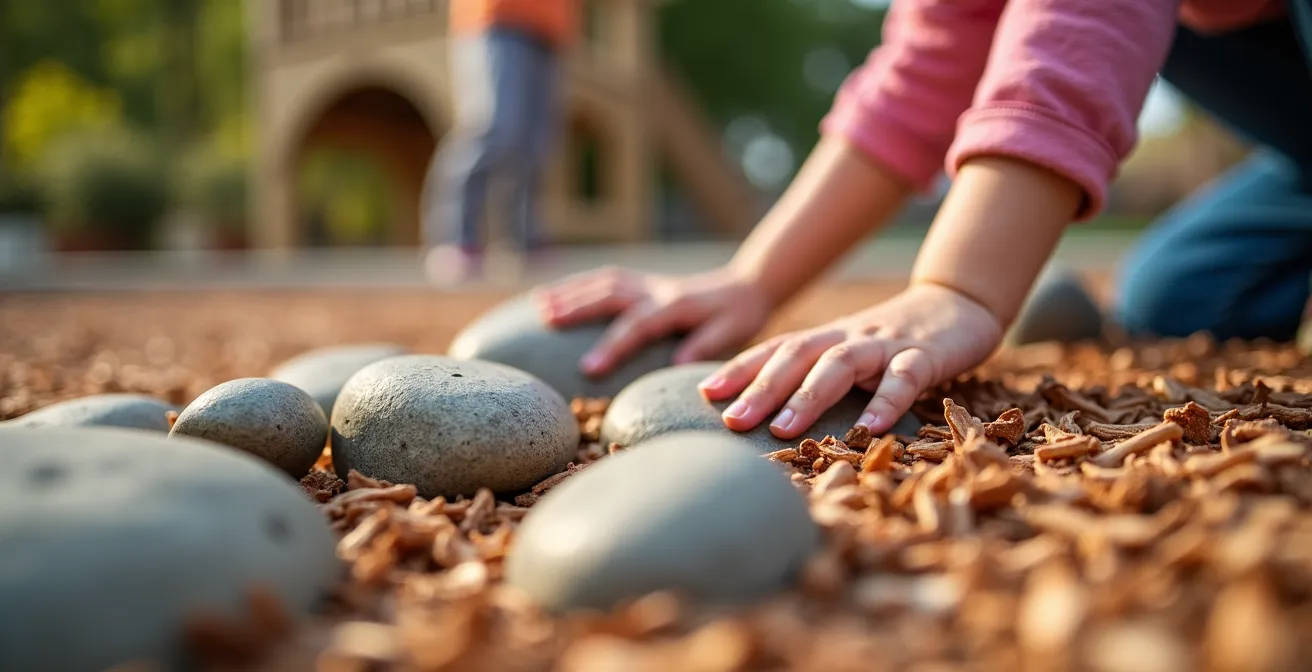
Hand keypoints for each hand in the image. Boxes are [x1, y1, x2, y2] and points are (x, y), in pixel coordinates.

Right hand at [534, 266, 773, 376]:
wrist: (747, 285)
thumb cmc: (740, 316)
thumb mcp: (733, 333)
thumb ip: (705, 346)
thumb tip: (677, 365)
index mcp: (677, 305)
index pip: (639, 325)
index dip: (613, 345)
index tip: (587, 369)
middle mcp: (657, 289)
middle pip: (611, 294)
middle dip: (577, 308)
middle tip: (545, 322)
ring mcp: (648, 283)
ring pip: (604, 282)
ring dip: (571, 292)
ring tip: (539, 306)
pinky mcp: (643, 283)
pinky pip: (606, 280)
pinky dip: (579, 286)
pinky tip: (555, 296)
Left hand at [697, 282, 1003, 437]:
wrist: (959, 305)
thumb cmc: (892, 342)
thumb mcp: (847, 354)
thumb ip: (813, 375)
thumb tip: (765, 413)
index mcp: (826, 339)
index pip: (776, 350)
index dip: (740, 368)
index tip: (704, 393)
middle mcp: (847, 337)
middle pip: (797, 356)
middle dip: (762, 388)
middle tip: (732, 420)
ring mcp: (885, 345)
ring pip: (840, 364)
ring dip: (808, 395)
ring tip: (783, 429)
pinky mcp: (926, 356)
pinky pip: (904, 378)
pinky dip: (886, 401)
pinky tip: (871, 428)